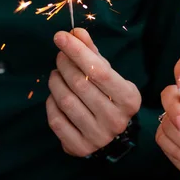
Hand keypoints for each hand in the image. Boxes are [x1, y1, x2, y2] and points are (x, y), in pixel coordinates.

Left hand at [47, 28, 141, 156]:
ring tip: (56, 75)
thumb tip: (75, 32)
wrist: (111, 137)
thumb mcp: (109, 74)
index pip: (99, 71)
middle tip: (60, 57)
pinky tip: (54, 97)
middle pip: (80, 84)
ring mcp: (98, 136)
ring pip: (66, 101)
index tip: (60, 36)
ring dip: (55, 82)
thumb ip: (93, 53)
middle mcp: (116, 119)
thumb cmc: (109, 97)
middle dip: (65, 65)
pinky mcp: (80, 147)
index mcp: (128, 99)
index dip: (77, 51)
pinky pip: (56, 120)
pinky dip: (51, 103)